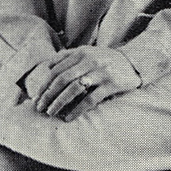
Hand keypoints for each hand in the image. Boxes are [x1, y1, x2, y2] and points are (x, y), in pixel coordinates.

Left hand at [20, 46, 142, 121]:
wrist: (133, 62)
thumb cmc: (105, 59)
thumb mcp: (87, 52)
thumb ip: (67, 56)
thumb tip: (47, 65)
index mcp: (81, 53)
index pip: (56, 70)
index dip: (44, 84)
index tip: (36, 97)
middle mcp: (90, 61)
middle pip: (62, 79)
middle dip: (48, 95)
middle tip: (39, 108)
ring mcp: (101, 73)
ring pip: (74, 89)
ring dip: (59, 102)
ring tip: (51, 113)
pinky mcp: (111, 85)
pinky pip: (91, 99)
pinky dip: (78, 109)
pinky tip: (69, 117)